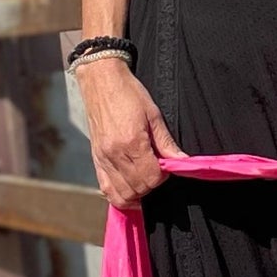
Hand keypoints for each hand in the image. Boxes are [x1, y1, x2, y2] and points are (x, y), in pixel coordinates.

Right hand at [78, 58, 184, 208]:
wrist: (100, 81)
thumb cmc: (128, 93)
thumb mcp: (153, 114)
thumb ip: (166, 142)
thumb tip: (181, 161)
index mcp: (131, 143)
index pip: (151, 177)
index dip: (163, 176)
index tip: (166, 166)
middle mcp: (114, 155)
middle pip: (138, 188)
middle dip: (151, 184)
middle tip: (157, 170)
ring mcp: (102, 159)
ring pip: (122, 195)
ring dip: (137, 193)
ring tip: (145, 179)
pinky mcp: (95, 160)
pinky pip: (106, 189)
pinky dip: (119, 194)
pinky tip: (130, 186)